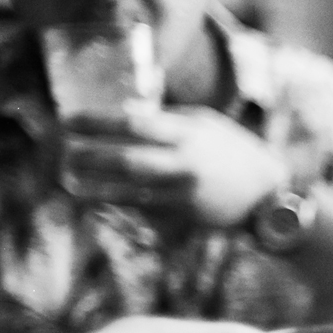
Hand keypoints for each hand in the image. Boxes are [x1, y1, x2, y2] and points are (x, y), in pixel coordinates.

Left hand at [62, 107, 288, 227]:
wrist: (269, 197)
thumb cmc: (235, 154)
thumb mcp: (207, 125)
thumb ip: (169, 120)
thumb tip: (125, 114)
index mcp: (189, 134)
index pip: (133, 124)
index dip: (96, 123)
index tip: (69, 121)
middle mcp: (185, 163)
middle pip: (125, 160)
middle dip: (89, 156)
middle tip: (63, 152)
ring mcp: (184, 194)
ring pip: (128, 192)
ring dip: (94, 186)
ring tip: (70, 178)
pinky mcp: (185, 219)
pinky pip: (142, 212)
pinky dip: (117, 206)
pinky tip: (97, 200)